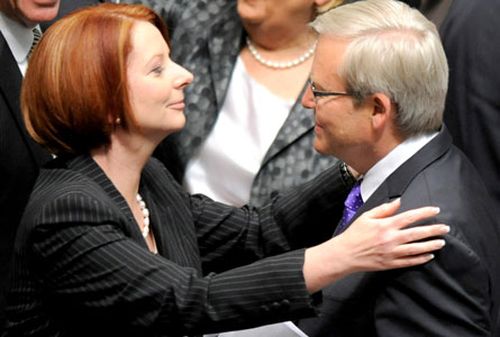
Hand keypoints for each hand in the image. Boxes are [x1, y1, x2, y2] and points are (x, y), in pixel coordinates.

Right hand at [303, 198, 448, 292]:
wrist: (346, 254)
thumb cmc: (355, 234)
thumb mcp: (367, 216)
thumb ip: (384, 209)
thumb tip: (398, 202)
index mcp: (385, 225)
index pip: (409, 217)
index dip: (424, 213)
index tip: (435, 210)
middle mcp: (391, 239)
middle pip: (417, 233)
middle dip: (433, 230)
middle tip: (445, 228)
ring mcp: (391, 252)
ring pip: (416, 249)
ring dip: (431, 245)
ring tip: (441, 242)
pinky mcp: (390, 263)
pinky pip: (409, 261)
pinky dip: (421, 259)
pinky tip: (429, 255)